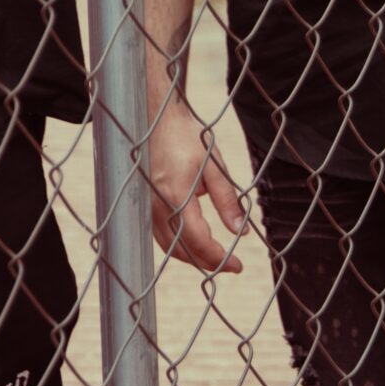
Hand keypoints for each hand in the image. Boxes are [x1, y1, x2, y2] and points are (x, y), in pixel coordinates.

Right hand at [148, 103, 248, 274]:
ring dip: (191, 257)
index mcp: (176, 195)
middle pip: (181, 249)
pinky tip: (193, 244)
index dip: (219, 258)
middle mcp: (156, 204)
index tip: (238, 265)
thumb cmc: (187, 138)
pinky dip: (177, 245)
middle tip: (231, 267)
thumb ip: (228, 201)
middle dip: (207, 263)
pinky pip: (158, 235)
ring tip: (215, 259)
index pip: (198, 241)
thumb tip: (241, 232)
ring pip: (167, 246)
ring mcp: (146, 205)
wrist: (156, 118)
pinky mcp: (143, 203)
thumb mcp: (214, 166)